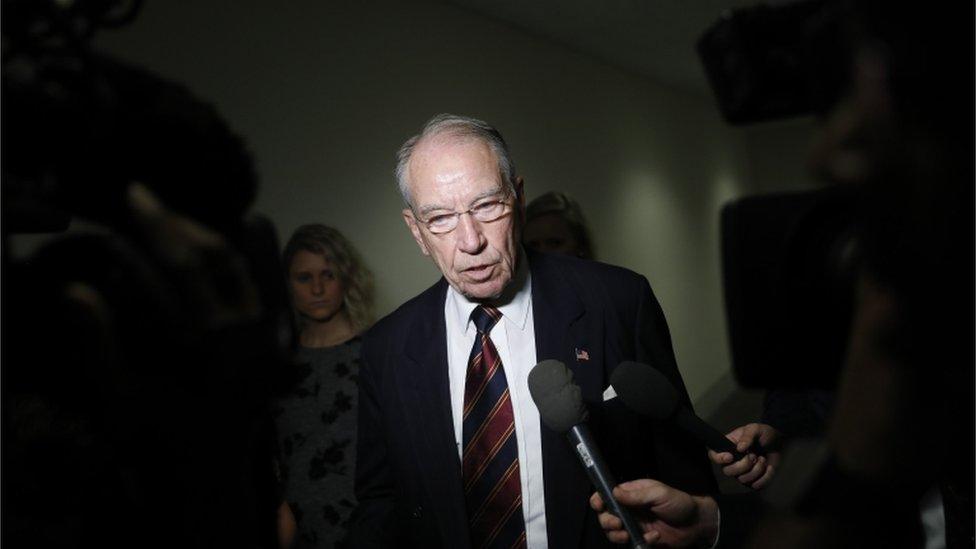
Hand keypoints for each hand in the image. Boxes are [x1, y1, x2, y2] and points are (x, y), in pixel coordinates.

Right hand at [589, 479, 718, 547]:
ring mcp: (634, 525)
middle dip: (607, 521)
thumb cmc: (679, 503)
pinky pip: (631, 543)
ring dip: (618, 535)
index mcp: (631, 493)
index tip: (599, 505)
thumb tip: (614, 492)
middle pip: (605, 516)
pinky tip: (655, 537)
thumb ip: (637, 495)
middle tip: (618, 523)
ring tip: (630, 534)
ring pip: (613, 532)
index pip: (607, 495)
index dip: (599, 500)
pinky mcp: (641, 539)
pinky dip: (640, 542)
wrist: (696, 524)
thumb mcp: (659, 493)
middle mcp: (629, 509)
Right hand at [708, 423, 780, 488]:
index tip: (731, 456)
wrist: (778, 442)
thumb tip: (739, 448)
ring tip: (762, 459)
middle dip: (743, 465)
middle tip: (753, 455)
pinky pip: (756, 485)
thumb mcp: (755, 429)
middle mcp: (732, 462)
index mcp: (728, 448)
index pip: (713, 455)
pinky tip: (769, 467)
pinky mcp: (754, 480)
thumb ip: (747, 436)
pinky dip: (765, 477)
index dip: (719, 458)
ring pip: (743, 480)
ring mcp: (742, 473)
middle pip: (727, 471)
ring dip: (756, 470)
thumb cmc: (762, 434)